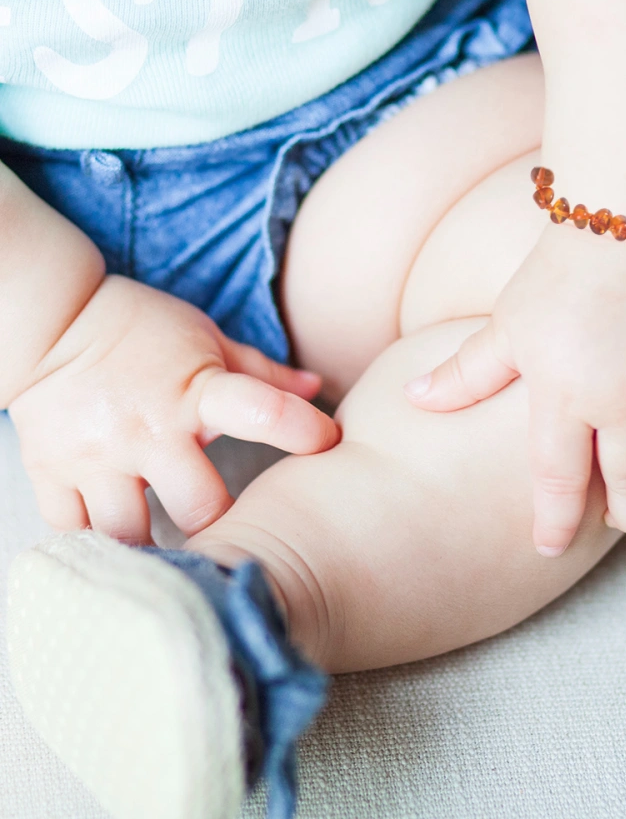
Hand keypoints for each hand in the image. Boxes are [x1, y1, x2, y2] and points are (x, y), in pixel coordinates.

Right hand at [8, 275, 339, 545]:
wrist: (51, 320)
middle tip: (230, 530)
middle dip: (220, 524)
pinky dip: (98, 541)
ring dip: (155, 546)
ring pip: (132, 534)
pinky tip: (117, 540)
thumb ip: (263, 374)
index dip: (302, 431)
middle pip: (199, 509)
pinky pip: (76, 530)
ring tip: (171, 551)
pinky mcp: (51, 473)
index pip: (262, 413)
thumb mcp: (209, 340)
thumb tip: (318, 387)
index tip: (327, 444)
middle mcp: (148, 430)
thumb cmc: (142, 329)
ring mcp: (96, 457)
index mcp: (196, 392)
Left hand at [402, 226, 625, 555]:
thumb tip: (413, 400)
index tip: (548, 546)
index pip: (557, 485)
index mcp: (564, 399)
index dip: (553, 524)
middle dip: (625, 516)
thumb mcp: (507, 325)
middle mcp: (624, 408)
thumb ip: (466, 372)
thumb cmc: (561, 274)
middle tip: (617, 517)